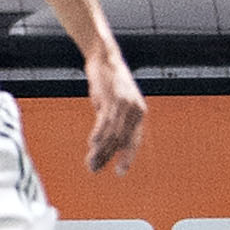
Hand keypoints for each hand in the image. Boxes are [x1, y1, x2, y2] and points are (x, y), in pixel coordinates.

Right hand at [81, 47, 146, 172]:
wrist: (104, 57)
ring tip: (90, 162)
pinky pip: (105, 122)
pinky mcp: (113, 98)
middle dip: (107, 157)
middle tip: (94, 170)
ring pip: (113, 134)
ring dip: (100, 150)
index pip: (134, 141)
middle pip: (121, 141)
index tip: (119, 172)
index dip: (127, 157)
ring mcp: (125, 104)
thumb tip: (100, 142)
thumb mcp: (112, 102)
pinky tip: (92, 144)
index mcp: (139, 113)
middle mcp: (135, 110)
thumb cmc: (108, 80)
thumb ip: (111, 120)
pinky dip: (98, 134)